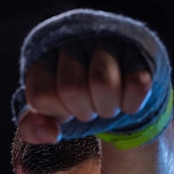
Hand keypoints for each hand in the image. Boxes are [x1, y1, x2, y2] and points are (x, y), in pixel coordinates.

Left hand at [19, 46, 151, 143]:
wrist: (119, 88)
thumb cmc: (76, 101)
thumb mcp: (49, 114)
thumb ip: (33, 127)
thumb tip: (50, 134)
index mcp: (44, 54)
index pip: (42, 94)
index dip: (57, 112)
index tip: (66, 109)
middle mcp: (75, 38)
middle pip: (72, 89)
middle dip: (83, 111)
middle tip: (90, 106)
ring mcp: (110, 41)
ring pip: (103, 84)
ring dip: (107, 108)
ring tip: (108, 103)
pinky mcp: (140, 52)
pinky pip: (136, 85)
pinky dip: (131, 105)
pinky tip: (127, 100)